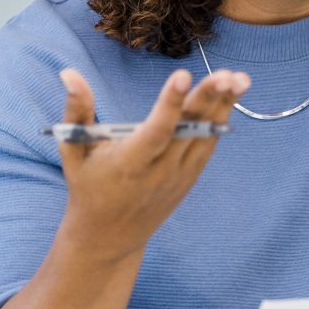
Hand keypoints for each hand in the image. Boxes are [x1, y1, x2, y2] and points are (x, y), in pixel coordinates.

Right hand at [53, 66, 249, 263]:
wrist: (109, 235)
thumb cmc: (88, 185)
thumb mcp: (74, 149)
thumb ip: (76, 110)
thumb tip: (68, 73)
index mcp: (129, 163)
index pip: (156, 132)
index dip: (170, 105)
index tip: (183, 76)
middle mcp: (159, 170)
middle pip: (188, 130)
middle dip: (208, 100)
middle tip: (227, 74)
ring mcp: (179, 174)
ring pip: (206, 135)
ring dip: (224, 106)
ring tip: (240, 78)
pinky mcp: (190, 176)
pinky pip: (209, 143)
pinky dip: (221, 118)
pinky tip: (232, 94)